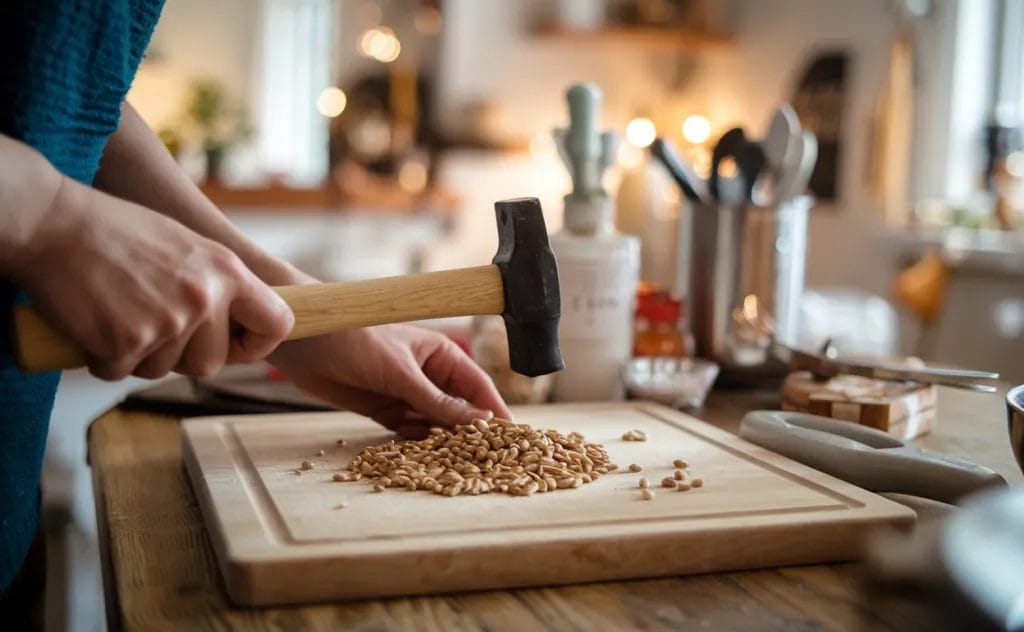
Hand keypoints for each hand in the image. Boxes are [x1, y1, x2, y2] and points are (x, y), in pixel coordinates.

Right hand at [10, 177, 293, 379]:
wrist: (53, 223)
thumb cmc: (115, 231)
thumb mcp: (187, 246)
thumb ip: (216, 283)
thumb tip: (237, 322)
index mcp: (227, 271)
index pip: (276, 323)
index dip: (258, 343)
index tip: (236, 344)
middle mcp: (205, 298)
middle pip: (210, 363)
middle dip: (180, 355)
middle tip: (149, 325)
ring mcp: (167, 322)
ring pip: (163, 371)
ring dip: (138, 355)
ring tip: (118, 312)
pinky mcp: (127, 342)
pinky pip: (121, 372)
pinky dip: (103, 357)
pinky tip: (93, 322)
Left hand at [269, 324, 511, 436]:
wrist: (302, 340)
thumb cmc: (354, 338)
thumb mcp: (400, 372)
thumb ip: (436, 400)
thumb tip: (477, 421)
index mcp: (439, 354)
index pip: (477, 385)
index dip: (494, 410)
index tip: (512, 436)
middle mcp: (426, 374)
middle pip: (458, 407)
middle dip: (471, 431)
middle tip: (489, 459)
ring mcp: (404, 392)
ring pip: (434, 422)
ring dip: (443, 440)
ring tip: (458, 464)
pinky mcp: (382, 408)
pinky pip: (407, 431)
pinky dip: (415, 443)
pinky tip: (425, 458)